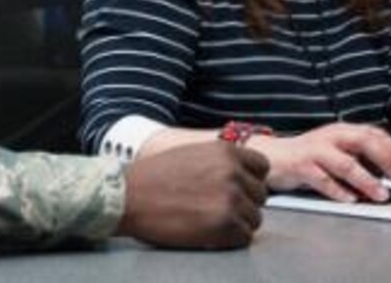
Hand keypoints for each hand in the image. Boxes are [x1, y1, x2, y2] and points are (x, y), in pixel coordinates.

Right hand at [117, 141, 268, 248]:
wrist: (129, 196)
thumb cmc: (153, 177)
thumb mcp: (192, 154)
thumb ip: (219, 162)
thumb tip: (241, 175)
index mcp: (226, 151)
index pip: (261, 167)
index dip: (249, 180)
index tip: (237, 188)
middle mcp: (234, 172)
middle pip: (259, 195)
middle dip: (243, 203)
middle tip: (215, 208)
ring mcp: (232, 199)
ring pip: (254, 218)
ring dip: (236, 222)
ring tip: (207, 220)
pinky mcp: (225, 224)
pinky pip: (244, 237)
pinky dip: (229, 239)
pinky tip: (207, 232)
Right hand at [248, 122, 390, 202]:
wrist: (272, 156)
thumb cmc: (307, 155)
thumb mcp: (334, 147)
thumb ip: (356, 153)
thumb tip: (387, 168)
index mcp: (340, 130)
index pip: (372, 132)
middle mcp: (329, 137)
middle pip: (362, 141)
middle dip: (384, 157)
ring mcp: (314, 151)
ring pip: (346, 164)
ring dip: (366, 180)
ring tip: (380, 193)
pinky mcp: (301, 166)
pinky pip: (323, 180)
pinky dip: (339, 191)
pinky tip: (350, 199)